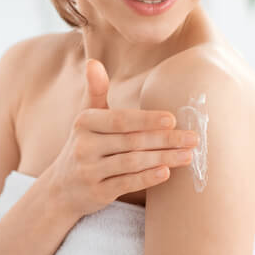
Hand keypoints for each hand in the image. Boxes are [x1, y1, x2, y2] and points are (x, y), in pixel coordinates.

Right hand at [45, 58, 199, 218]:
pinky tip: (167, 173)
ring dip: (163, 158)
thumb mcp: (87, 118)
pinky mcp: (97, 193)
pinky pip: (126, 184)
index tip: (172, 119)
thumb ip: (96, 90)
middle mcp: (84, 146)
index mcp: (85, 123)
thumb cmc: (85, 145)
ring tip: (188, 155)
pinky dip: (147, 178)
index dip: (146, 119)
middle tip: (193, 138)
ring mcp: (89, 171)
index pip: (119, 120)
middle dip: (166, 140)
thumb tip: (93, 62)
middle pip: (132, 142)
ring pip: (132, 163)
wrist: (61, 188)